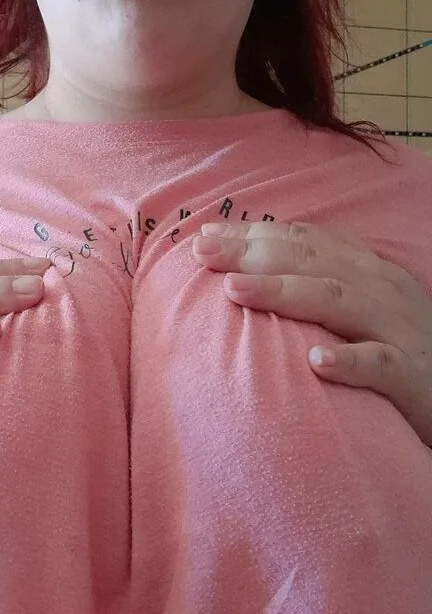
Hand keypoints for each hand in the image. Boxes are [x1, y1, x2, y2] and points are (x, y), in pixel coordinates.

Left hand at [192, 220, 431, 448]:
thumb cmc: (399, 352)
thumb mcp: (360, 310)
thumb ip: (316, 289)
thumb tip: (246, 276)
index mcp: (367, 272)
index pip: (305, 243)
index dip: (255, 236)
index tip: (204, 238)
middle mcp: (382, 291)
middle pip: (312, 262)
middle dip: (253, 254)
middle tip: (203, 254)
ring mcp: (399, 331)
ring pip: (338, 301)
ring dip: (284, 292)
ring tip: (235, 290)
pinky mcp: (414, 377)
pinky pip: (381, 365)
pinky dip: (350, 362)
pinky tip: (315, 363)